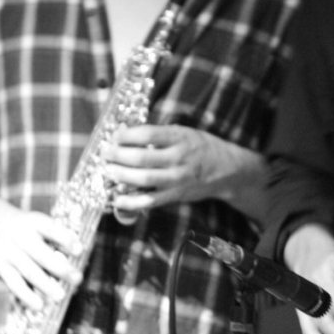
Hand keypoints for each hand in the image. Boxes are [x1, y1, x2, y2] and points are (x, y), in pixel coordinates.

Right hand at [0, 198, 80, 311]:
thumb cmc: (26, 227)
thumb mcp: (39, 222)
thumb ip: (56, 236)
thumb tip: (78, 253)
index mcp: (34, 222)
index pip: (51, 229)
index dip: (66, 239)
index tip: (79, 250)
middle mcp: (21, 237)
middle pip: (41, 254)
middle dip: (60, 269)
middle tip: (77, 279)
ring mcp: (10, 253)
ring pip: (29, 271)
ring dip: (46, 286)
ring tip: (60, 296)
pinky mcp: (1, 268)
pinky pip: (14, 284)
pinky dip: (27, 296)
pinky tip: (39, 305)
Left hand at [102, 123, 263, 217]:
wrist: (227, 169)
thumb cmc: (201, 147)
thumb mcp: (183, 132)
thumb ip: (158, 134)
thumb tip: (126, 132)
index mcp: (180, 137)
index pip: (148, 134)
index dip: (127, 135)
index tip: (115, 135)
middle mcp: (179, 158)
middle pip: (142, 158)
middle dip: (118, 156)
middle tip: (106, 153)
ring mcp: (177, 179)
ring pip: (144, 179)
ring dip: (122, 176)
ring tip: (108, 171)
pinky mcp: (176, 195)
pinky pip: (151, 201)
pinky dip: (132, 202)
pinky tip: (118, 198)